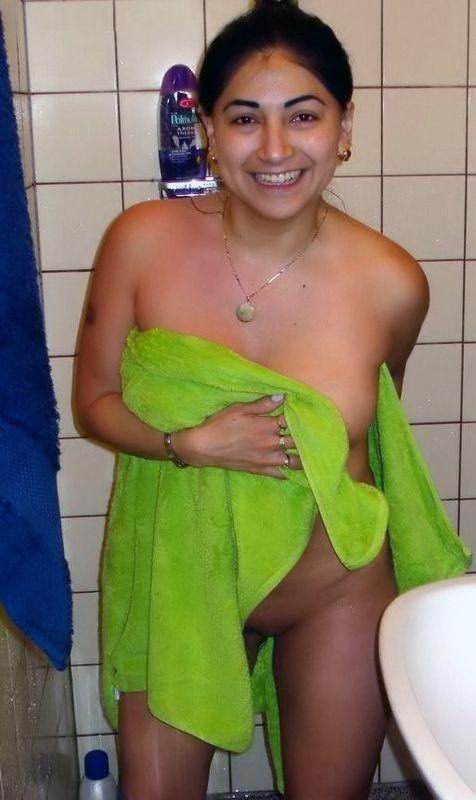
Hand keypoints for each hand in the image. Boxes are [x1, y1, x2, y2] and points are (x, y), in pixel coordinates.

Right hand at [172, 394, 301, 478]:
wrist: (203, 448)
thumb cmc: (219, 425)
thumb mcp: (240, 408)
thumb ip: (263, 404)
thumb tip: (283, 396)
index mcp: (268, 426)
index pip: (294, 421)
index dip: (302, 418)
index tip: (307, 414)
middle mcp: (271, 443)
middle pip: (298, 441)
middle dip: (307, 436)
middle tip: (315, 433)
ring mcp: (267, 459)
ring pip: (295, 460)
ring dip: (304, 455)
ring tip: (311, 450)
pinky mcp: (260, 470)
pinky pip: (283, 474)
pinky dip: (291, 471)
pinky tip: (296, 467)